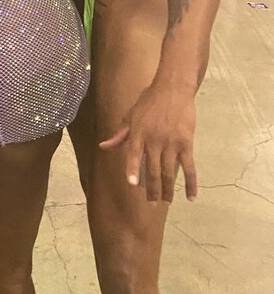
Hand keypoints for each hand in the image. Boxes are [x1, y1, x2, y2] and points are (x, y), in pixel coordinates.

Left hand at [100, 81, 197, 202]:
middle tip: (151, 204)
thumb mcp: (131, 115)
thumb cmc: (149, 101)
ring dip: (167, 190)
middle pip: (152, 169)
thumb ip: (119, 134)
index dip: (132, 169)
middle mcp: (154, 140)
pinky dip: (190, 183)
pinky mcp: (186, 143)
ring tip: (166, 202)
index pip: (133, 155)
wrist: (173, 89)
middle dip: (151, 189)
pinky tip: (190, 197)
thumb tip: (103, 147)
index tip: (132, 185)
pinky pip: (189, 167)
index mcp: (138, 133)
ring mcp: (171, 143)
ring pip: (169, 172)